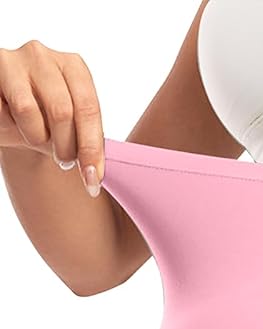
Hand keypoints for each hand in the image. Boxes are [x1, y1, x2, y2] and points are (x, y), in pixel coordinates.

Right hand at [0, 39, 102, 194]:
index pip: (88, 107)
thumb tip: (95, 176)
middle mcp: (43, 56)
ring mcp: (12, 61)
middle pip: (61, 110)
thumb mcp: (71, 127)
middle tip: (65, 163)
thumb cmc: (44, 120)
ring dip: (34, 137)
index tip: (93, 179)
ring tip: (34, 138)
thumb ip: (87, 142)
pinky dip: (7, 128)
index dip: (92, 148)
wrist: (9, 113)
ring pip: (27, 111)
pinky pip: (0, 112)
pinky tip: (12, 124)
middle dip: (66, 147)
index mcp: (72, 66)